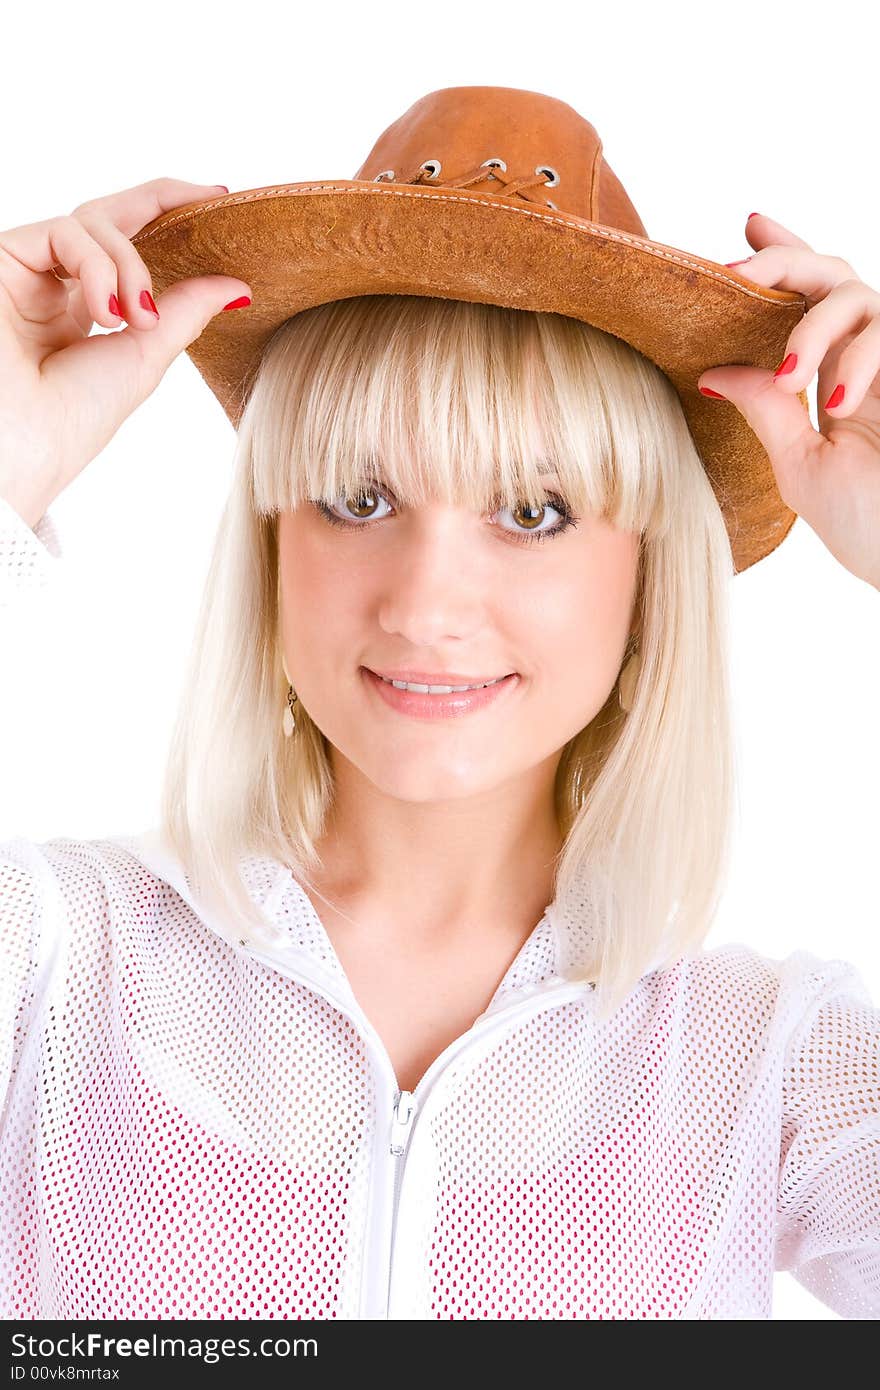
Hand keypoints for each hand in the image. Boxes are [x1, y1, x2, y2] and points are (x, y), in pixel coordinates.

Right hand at [0, 178, 251, 528]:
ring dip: (131, 266)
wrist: (24, 446)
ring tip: (138, 319)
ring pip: (94, 224)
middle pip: (110, 217)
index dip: (170, 214)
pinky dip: (99, 267)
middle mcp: (55, 285)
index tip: (219, 200)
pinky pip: (65, 232)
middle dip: (164, 203)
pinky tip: (108, 312)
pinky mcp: (4, 258)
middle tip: (213, 200)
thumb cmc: (74, 418)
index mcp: (86, 312)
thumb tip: (238, 285)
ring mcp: (28, 271)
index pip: (128, 245)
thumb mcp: (147, 356)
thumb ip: (185, 311)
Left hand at [697, 213, 879, 590]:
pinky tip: (837, 400)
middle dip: (781, 265)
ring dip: (814, 327)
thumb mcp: (801, 466)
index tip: (747, 226)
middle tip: (735, 274)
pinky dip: (857, 358)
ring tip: (792, 378)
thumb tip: (710, 372)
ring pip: (857, 294)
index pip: (807, 303)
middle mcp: (869, 363)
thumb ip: (765, 410)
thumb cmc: (870, 525)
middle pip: (830, 276)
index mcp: (835, 381)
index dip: (783, 257)